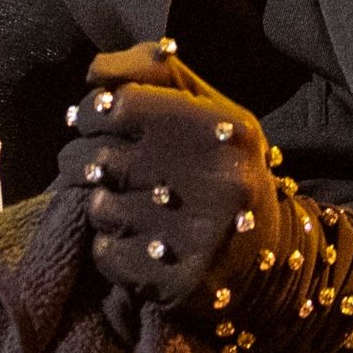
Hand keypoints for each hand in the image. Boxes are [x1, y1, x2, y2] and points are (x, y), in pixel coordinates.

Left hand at [60, 41, 275, 309]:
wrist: (269, 253)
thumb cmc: (223, 167)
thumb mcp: (209, 108)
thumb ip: (155, 74)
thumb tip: (95, 71)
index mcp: (223, 130)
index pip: (118, 105)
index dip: (93, 112)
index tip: (95, 122)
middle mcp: (215, 180)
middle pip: (99, 158)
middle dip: (83, 161)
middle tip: (98, 167)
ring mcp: (199, 236)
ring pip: (99, 208)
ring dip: (102, 207)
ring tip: (130, 206)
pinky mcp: (180, 282)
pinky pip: (106, 254)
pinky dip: (111, 248)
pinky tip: (139, 242)